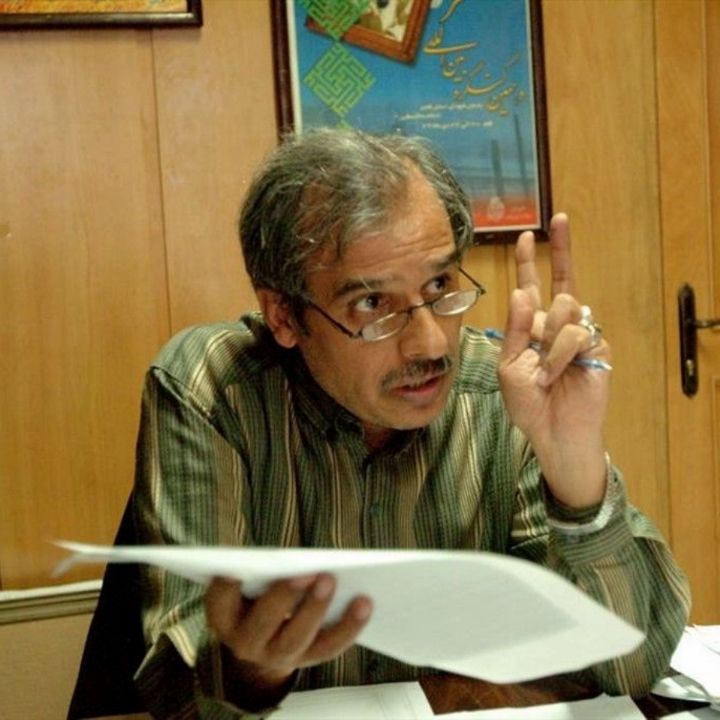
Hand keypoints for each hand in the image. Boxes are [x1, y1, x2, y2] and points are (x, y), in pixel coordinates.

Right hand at [206, 574, 371, 704]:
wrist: (263, 643)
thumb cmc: (257, 596)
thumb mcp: (248, 584)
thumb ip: (257, 568)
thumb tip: (286, 554)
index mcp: (225, 617)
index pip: (219, 602)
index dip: (225, 588)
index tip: (235, 569)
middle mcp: (247, 642)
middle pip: (263, 623)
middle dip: (284, 596)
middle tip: (305, 572)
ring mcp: (277, 655)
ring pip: (296, 638)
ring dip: (315, 609)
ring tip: (331, 579)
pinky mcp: (306, 659)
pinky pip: (329, 647)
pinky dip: (349, 625)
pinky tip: (364, 602)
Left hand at [498, 214, 609, 507]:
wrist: (553, 431)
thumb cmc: (527, 402)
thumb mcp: (508, 365)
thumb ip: (515, 329)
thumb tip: (522, 293)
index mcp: (531, 326)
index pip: (532, 284)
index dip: (531, 260)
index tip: (529, 234)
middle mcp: (556, 325)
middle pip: (561, 286)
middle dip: (547, 296)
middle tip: (539, 332)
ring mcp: (580, 334)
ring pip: (566, 310)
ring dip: (548, 344)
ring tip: (545, 374)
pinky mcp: (597, 346)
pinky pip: (577, 333)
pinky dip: (559, 356)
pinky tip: (557, 375)